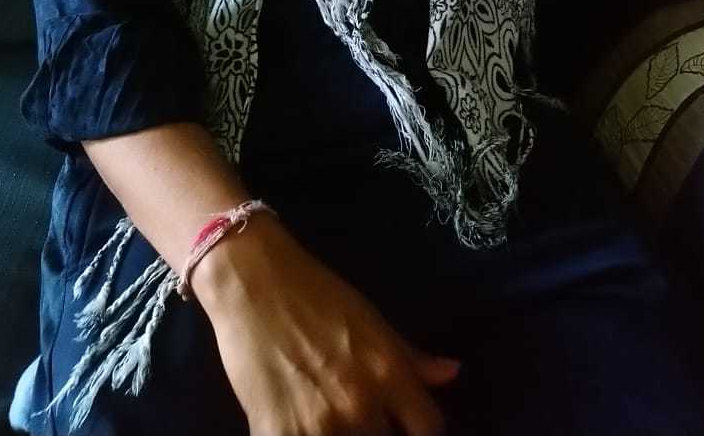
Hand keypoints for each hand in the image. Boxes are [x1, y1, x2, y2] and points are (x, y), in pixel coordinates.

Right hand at [193, 211, 459, 434]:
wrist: (252, 283)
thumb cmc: (315, 294)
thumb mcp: (371, 319)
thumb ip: (410, 356)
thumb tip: (452, 373)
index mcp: (389, 372)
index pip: (430, 429)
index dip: (421, 431)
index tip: (405, 425)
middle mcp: (361, 405)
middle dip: (380, 432)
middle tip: (363, 416)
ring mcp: (320, 427)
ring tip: (332, 417)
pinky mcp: (277, 435)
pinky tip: (302, 424)